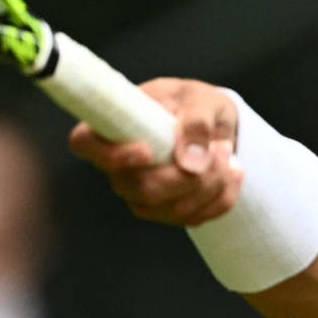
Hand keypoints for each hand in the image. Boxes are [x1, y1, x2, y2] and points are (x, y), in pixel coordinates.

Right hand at [67, 78, 243, 226]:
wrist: (215, 125)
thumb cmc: (197, 104)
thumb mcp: (203, 99)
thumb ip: (196, 121)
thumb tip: (190, 163)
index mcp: (114, 125)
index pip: (84, 143)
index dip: (110, 154)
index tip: (147, 151)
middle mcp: (118, 165)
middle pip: (141, 188)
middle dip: (189, 176)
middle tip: (220, 148)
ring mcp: (139, 192)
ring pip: (172, 209)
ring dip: (212, 185)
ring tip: (227, 153)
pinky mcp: (164, 210)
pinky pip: (193, 218)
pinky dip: (222, 197)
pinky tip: (232, 172)